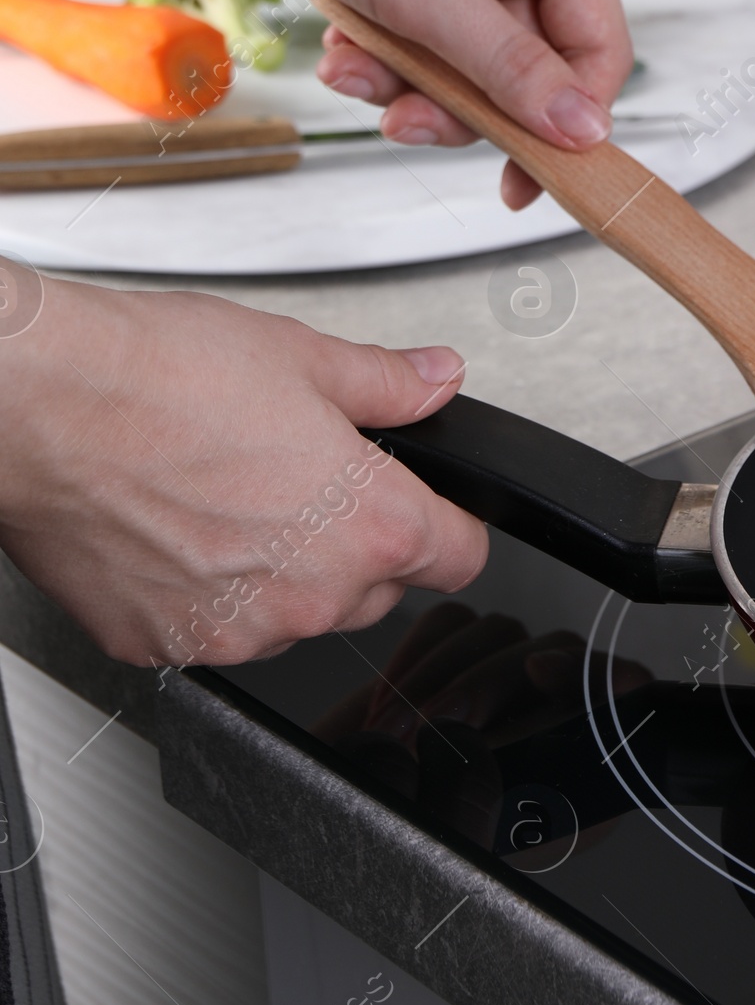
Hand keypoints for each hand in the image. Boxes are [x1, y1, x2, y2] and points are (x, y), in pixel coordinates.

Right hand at [0, 276, 487, 666]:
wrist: (43, 407)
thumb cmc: (157, 379)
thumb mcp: (303, 358)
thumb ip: (387, 383)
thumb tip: (435, 380)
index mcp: (368, 525)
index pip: (460, 557)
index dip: (451, 525)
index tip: (435, 511)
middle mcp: (310, 595)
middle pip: (377, 590)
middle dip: (359, 543)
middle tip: (306, 478)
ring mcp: (235, 632)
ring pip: (296, 614)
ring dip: (283, 572)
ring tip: (231, 493)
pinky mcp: (163, 647)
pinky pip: (215, 628)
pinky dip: (207, 592)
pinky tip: (178, 527)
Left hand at [191, 0, 630, 211]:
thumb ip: (506, 68)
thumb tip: (581, 129)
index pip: (597, 45)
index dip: (568, 119)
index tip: (523, 179)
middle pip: (524, 67)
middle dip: (458, 102)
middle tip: (403, 121)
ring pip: (464, 67)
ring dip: (404, 83)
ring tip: (348, 67)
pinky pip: (418, 47)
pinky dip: (378, 60)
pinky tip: (336, 44)